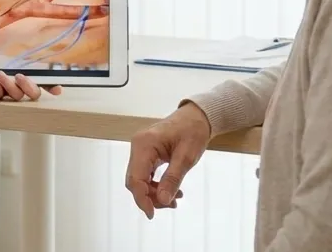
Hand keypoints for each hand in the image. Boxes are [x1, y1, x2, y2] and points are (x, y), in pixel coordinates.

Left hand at [0, 71, 61, 100]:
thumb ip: (33, 66)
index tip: (57, 89)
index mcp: (28, 79)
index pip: (45, 85)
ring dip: (7, 86)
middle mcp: (20, 88)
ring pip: (13, 96)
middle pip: (32, 95)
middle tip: (19, 76)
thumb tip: (53, 76)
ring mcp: (6, 93)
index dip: (51, 88)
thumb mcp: (16, 55)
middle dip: (28, 87)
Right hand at [126, 103, 211, 218]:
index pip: (136, 178)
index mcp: (144, 144)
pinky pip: (145, 174)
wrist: (196, 117)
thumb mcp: (186, 157)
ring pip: (139, 179)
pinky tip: (170, 191)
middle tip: (171, 205)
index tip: (152, 214)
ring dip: (154, 193)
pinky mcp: (146, 153)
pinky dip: (155, 185)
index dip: (142, 198)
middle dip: (150, 197)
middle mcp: (138, 146)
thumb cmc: (192, 131)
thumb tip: (162, 200)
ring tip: (175, 199)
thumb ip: (173, 179)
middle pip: (135, 180)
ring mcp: (141, 149)